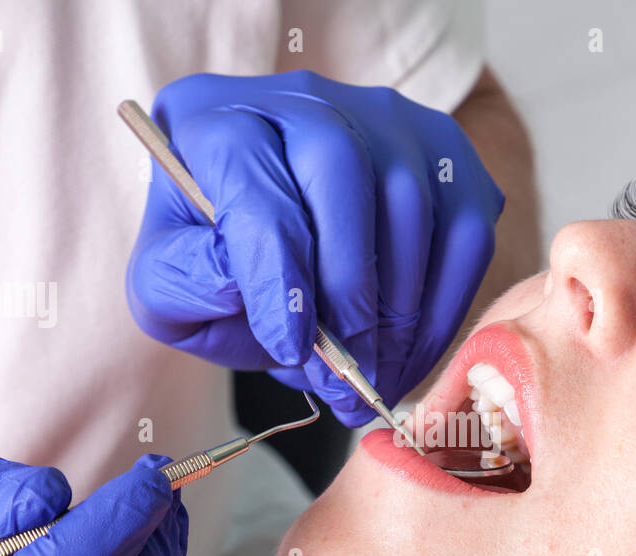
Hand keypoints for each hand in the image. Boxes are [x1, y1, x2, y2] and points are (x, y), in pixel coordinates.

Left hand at [126, 70, 505, 424]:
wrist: (291, 230)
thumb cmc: (228, 260)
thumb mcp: (171, 283)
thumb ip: (181, 287)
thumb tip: (242, 287)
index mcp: (215, 122)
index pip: (254, 183)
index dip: (277, 275)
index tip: (290, 350)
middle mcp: (302, 99)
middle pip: (340, 168)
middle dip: (350, 288)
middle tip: (350, 371)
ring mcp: (385, 118)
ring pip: (412, 200)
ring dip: (401, 309)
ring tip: (375, 376)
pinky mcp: (445, 154)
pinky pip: (465, 229)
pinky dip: (445, 305)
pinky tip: (410, 356)